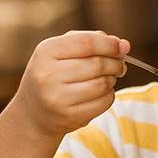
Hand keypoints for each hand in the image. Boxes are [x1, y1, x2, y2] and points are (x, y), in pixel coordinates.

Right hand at [10, 31, 128, 138]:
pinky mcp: (70, 116)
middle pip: (98, 64)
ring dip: (112, 80)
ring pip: (104, 83)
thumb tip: (124, 45)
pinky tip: (99, 94)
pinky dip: (109, 95)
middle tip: (119, 66)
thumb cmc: (54, 75)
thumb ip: (91, 41)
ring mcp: (58, 97)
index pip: (87, 42)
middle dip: (116, 63)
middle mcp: (48, 74)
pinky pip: (105, 102)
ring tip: (106, 79)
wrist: (33, 113)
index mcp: (46, 51)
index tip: (122, 47)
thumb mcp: (62, 52)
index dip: (110, 44)